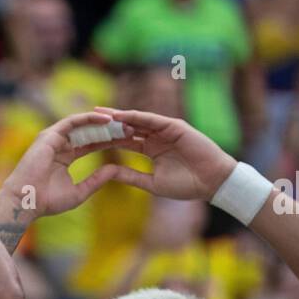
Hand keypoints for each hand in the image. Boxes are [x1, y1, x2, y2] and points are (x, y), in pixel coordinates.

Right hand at [0, 111, 128, 216]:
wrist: (26, 201)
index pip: (92, 144)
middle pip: (90, 132)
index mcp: (65, 156)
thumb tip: (114, 170)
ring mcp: (54, 138)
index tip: (129, 142)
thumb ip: (96, 180)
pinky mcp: (50, 134)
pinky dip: (90, 118)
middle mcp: (60, 144)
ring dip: (103, 123)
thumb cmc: (48, 201)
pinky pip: (74, 121)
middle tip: (130, 130)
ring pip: (84, 124)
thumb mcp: (79, 192)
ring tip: (122, 124)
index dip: (110, 142)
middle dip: (110, 130)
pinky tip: (107, 120)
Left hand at [84, 109, 238, 202]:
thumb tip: (108, 174)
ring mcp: (165, 130)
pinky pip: (152, 120)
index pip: (123, 142)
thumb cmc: (186, 185)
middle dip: (107, 124)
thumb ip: (131, 176)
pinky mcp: (174, 126)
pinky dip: (136, 117)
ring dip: (118, 117)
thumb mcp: (152, 183)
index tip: (87, 139)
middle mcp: (155, 137)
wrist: (212, 182)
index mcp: (150, 149)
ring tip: (98, 114)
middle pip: (126, 127)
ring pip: (136, 121)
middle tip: (85, 120)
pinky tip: (120, 116)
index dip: (105, 140)